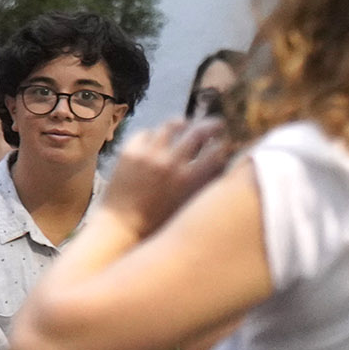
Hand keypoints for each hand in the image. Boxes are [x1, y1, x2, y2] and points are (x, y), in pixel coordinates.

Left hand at [96, 117, 233, 234]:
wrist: (120, 226)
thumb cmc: (157, 222)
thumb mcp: (187, 206)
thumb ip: (204, 185)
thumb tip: (222, 165)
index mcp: (188, 179)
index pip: (216, 151)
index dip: (226, 144)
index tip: (228, 141)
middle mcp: (170, 162)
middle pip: (198, 132)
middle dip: (212, 125)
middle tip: (218, 123)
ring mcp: (148, 154)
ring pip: (171, 126)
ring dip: (183, 123)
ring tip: (186, 124)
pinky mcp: (129, 152)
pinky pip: (146, 133)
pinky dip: (155, 134)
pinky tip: (158, 138)